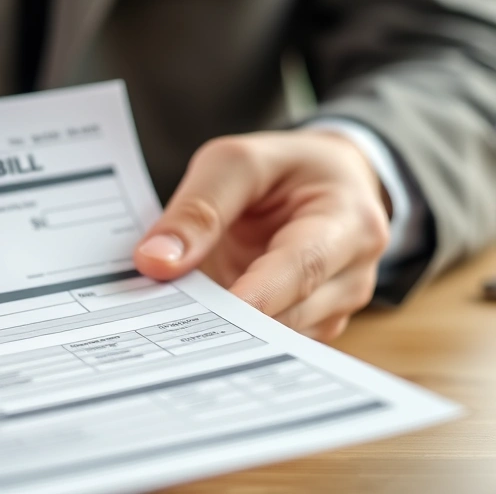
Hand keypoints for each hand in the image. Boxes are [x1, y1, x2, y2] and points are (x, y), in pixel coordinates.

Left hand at [133, 131, 389, 341]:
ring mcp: (334, 309)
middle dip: (225, 320)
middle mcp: (351, 275)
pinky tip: (191, 329)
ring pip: (275, 338)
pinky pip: (267, 344)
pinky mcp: (309, 327)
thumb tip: (155, 261)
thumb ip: (199, 209)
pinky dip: (228, 336)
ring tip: (169, 324)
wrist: (323, 183)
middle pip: (289, 313)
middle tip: (163, 326)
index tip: (210, 315)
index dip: (257, 293)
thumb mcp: (236, 162)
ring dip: (223, 332)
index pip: (303, 266)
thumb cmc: (282, 169)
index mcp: (348, 221)